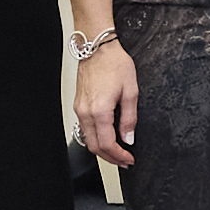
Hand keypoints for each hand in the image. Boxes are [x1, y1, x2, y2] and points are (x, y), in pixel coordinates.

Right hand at [73, 35, 137, 166]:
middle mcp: (85, 112)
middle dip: (110, 158)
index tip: (129, 160)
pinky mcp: (78, 105)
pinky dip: (96, 138)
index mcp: (99, 110)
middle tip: (124, 161)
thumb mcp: (131, 91)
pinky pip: (85, 129)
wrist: (98, 48)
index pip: (107, 144)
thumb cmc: (114, 64)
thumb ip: (130, 118)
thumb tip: (128, 137)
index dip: (119, 156)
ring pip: (88, 140)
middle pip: (94, 147)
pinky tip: (107, 137)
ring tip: (118, 152)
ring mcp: (79, 109)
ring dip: (102, 149)